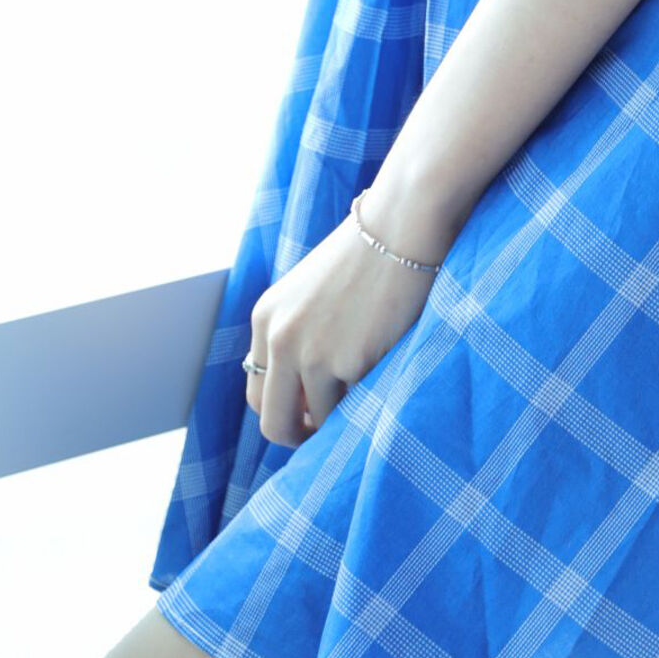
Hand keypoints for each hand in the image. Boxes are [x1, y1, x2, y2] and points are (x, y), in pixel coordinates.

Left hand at [243, 202, 444, 447]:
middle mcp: (281, 340)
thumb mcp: (308, 292)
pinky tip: (389, 354)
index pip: (256, 391)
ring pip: (323, 416)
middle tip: (325, 433)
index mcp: (266, 319)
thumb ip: (296, 335)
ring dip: (346, 407)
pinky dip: (374, 388)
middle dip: (298, 436)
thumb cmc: (365, 252)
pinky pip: (361, 399)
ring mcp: (315, 353)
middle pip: (274, 422)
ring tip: (372, 370)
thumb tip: (301, 394)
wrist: (402, 222)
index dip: (282, 410)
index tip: (306, 413)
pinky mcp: (353, 361)